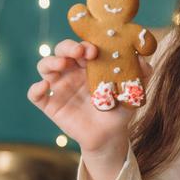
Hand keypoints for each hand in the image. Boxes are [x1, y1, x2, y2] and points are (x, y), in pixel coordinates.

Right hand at [27, 39, 151, 154]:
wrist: (110, 136)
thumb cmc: (120, 108)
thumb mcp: (134, 89)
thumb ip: (142, 72)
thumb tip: (145, 58)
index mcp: (89, 64)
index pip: (82, 46)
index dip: (85, 43)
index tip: (94, 50)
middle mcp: (72, 71)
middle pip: (61, 50)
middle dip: (67, 47)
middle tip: (78, 53)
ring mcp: (60, 87)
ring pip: (45, 66)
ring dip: (50, 61)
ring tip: (61, 64)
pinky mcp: (50, 105)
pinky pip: (35, 95)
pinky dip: (35, 89)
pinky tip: (44, 86)